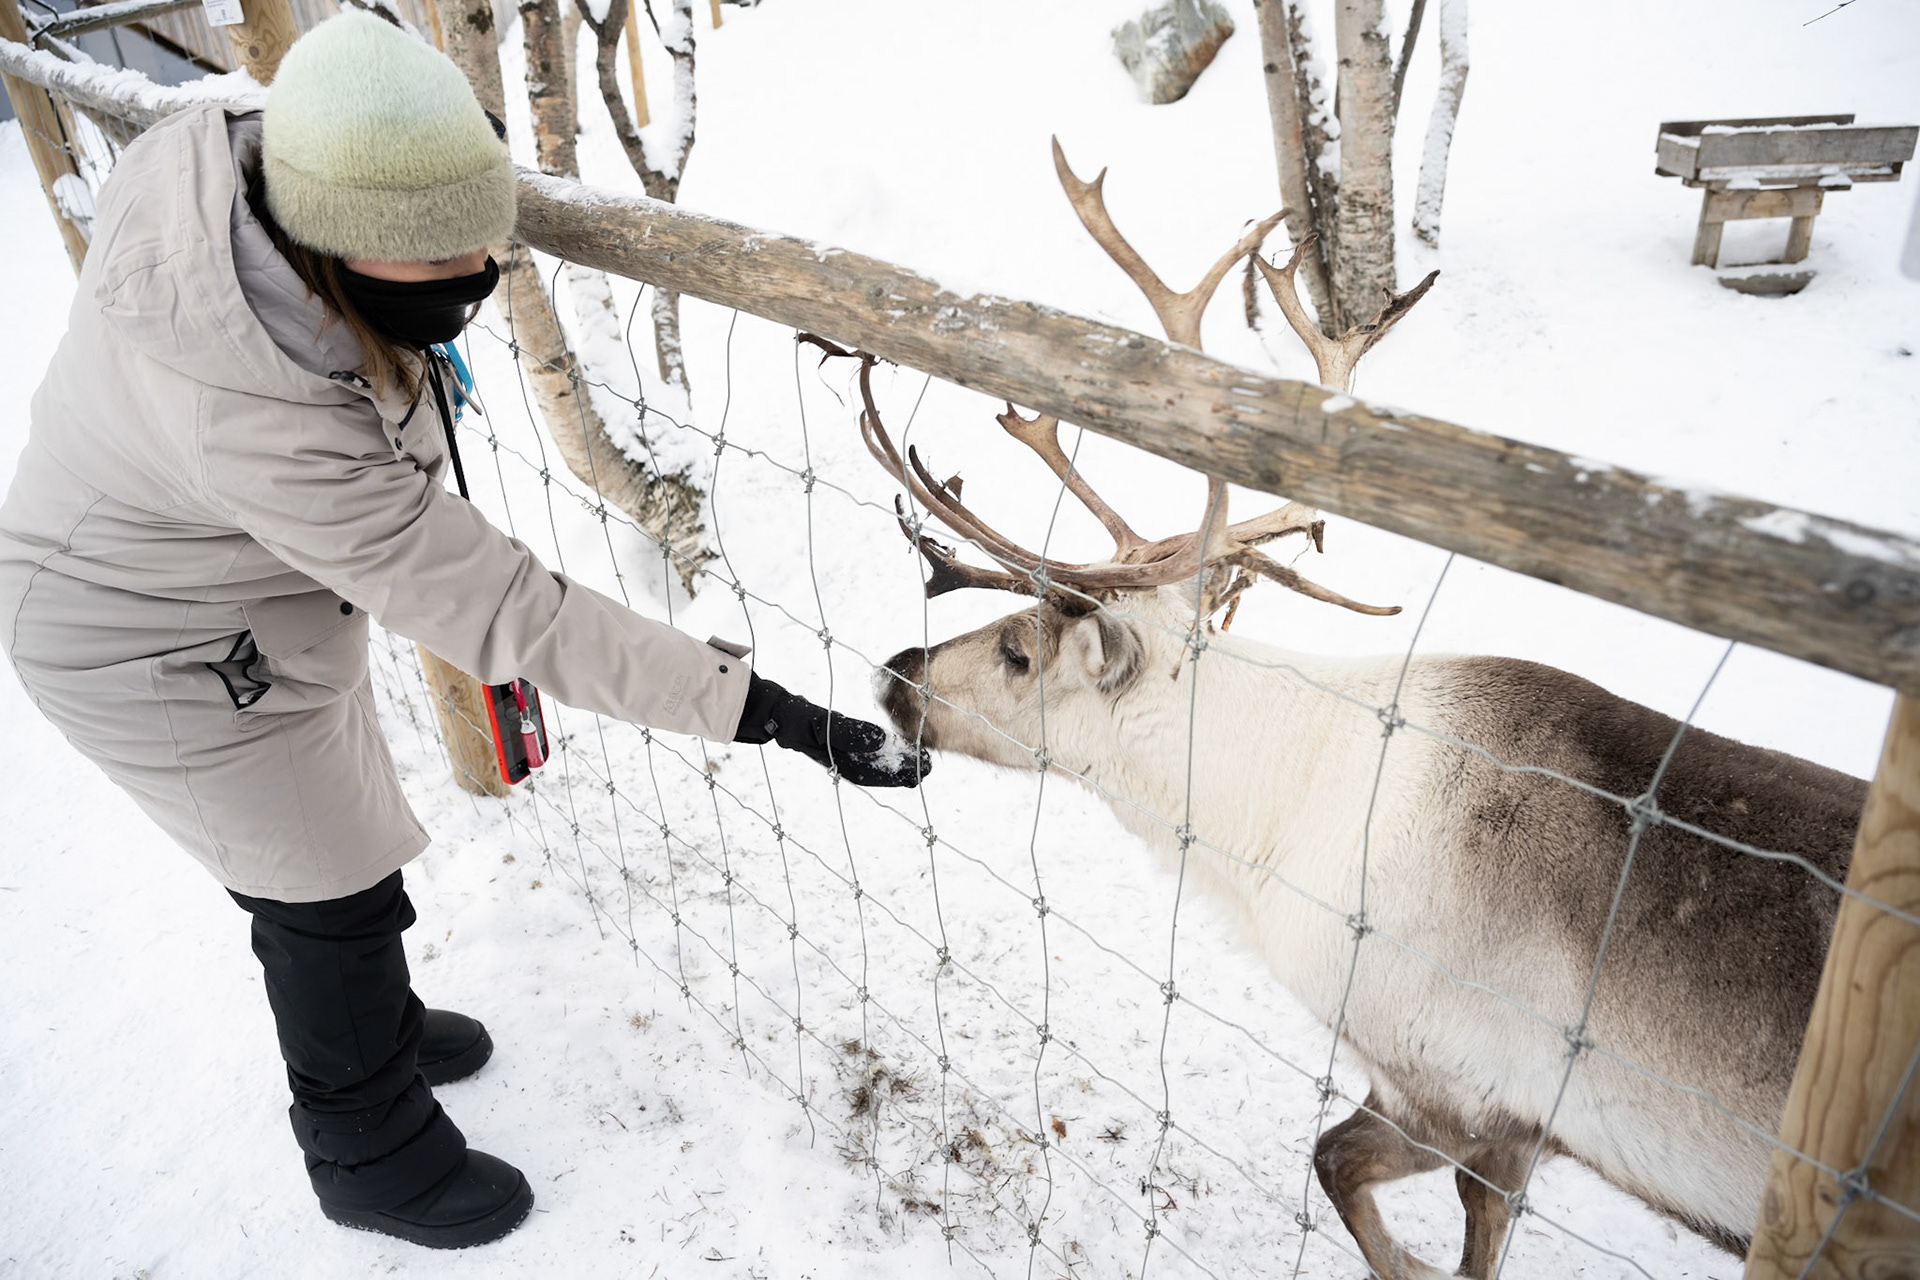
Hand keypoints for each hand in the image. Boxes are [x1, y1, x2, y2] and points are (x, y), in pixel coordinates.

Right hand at [734, 674, 930, 787]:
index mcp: (845, 767)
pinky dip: (889, 749)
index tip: (923, 768)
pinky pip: (874, 751)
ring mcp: (849, 755)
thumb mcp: (824, 725)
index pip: (880, 776)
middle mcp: (850, 765)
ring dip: (901, 760)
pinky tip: (903, 744)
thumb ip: (850, 732)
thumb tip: (879, 738)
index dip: (902, 774)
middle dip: (907, 769)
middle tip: (931, 763)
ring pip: (881, 762)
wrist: (781, 713)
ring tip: (924, 756)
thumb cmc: (800, 721)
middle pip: (884, 772)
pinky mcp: (849, 743)